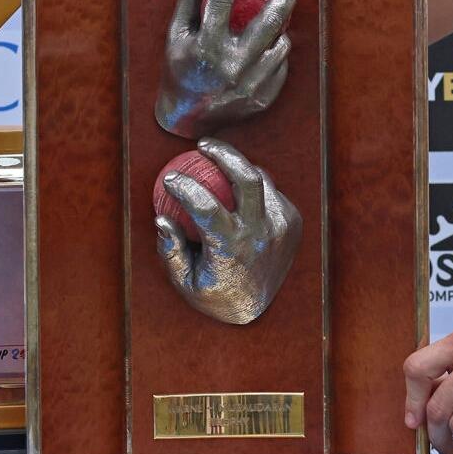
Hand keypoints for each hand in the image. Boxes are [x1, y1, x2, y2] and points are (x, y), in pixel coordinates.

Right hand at [154, 0, 294, 138]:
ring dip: (282, 25)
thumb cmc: (179, 69)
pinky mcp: (262, 98)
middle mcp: (232, 66)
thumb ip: (188, 0)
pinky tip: (272, 44)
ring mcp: (251, 84)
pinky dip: (276, 52)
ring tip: (278, 12)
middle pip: (270, 19)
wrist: (187, 117)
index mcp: (207, 48)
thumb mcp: (176, 35)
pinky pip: (280, 67)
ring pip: (280, 44)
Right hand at [154, 138, 300, 324]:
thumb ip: (171, 249)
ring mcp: (281, 227)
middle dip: (224, 153)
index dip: (185, 187)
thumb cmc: (212, 292)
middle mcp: (261, 235)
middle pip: (247, 178)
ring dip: (237, 168)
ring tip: (217, 162)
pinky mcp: (292, 223)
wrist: (256, 308)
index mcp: (232, 249)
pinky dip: (253, 187)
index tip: (170, 177)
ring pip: (261, 181)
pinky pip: (270, 193)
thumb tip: (160, 216)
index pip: (206, 207)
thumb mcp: (184, 281)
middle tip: (203, 145)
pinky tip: (235, 187)